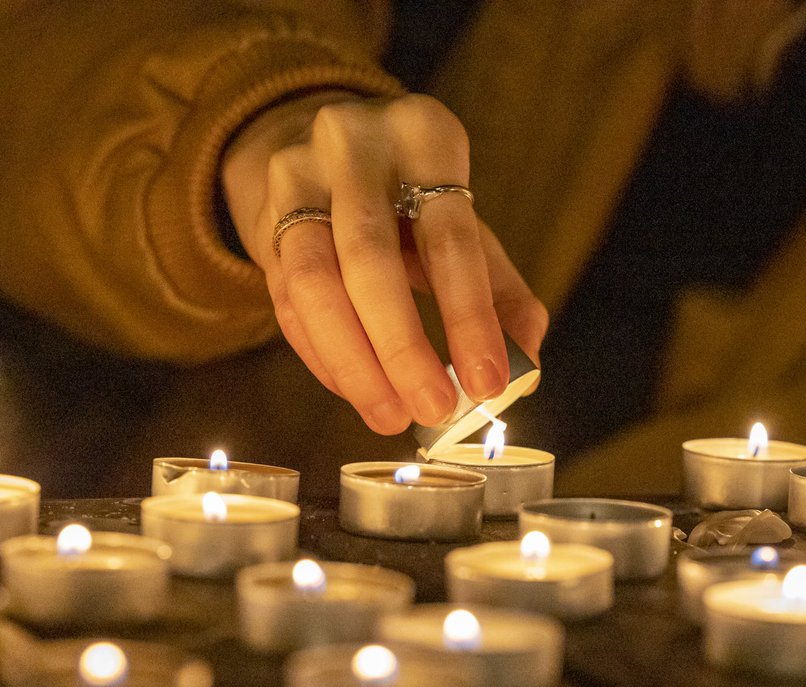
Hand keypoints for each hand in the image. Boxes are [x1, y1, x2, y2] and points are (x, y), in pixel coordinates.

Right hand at [221, 91, 547, 433]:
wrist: (318, 141)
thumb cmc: (411, 192)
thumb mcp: (464, 219)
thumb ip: (500, 290)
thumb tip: (526, 366)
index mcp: (423, 135)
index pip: (449, 237)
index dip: (470, 317)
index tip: (488, 383)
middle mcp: (351, 145)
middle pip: (369, 258)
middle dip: (402, 347)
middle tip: (433, 410)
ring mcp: (295, 179)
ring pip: (313, 283)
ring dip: (354, 362)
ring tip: (390, 416)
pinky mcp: (262, 220)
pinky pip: (286, 300)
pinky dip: (323, 356)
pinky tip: (357, 392)